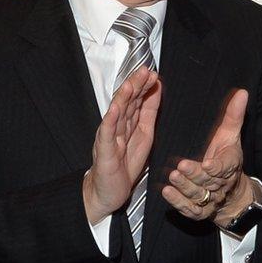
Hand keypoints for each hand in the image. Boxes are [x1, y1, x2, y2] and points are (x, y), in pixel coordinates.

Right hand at [83, 67, 160, 223]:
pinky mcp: (104, 150)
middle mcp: (117, 126)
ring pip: (116, 114)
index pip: (137, 99)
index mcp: (129, 122)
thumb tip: (157, 88)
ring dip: (123, 98)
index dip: (144, 86)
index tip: (153, 74)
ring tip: (129, 84)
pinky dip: (110, 121)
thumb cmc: (125, 163)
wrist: (108, 190)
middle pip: (127, 102)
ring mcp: (109, 137)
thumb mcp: (144, 133)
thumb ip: (149, 111)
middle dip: (135, 86)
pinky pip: (107, 134)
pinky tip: (114, 110)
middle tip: (144, 71)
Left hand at [162, 90, 251, 225]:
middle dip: (195, 175)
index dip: (217, 167)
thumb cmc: (226, 157)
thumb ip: (233, 115)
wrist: (232, 193)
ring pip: (198, 195)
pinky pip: (189, 209)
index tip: (208, 163)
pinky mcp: (199, 210)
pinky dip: (177, 202)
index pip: (225, 166)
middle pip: (208, 181)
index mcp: (230, 164)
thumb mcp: (231, 135)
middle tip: (181, 166)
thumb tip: (242, 92)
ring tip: (173, 176)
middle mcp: (220, 184)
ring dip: (185, 187)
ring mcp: (210, 198)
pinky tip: (166, 192)